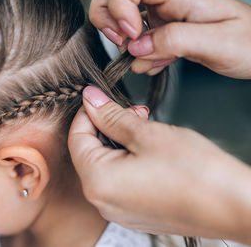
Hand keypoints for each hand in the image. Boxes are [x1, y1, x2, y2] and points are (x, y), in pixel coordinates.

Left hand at [68, 86, 250, 243]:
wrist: (233, 207)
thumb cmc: (196, 173)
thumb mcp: (147, 133)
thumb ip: (112, 116)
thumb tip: (91, 99)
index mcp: (97, 182)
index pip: (76, 138)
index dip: (87, 113)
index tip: (100, 97)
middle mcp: (102, 202)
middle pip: (89, 152)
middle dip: (107, 126)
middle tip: (134, 112)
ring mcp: (118, 210)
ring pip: (105, 165)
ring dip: (119, 142)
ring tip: (146, 130)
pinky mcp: (134, 212)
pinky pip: (119, 181)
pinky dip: (127, 161)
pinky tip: (150, 151)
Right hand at [89, 0, 250, 78]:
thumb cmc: (248, 42)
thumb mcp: (217, 42)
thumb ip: (174, 41)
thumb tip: (136, 47)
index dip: (120, 6)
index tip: (131, 35)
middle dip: (108, 18)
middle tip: (122, 43)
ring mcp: (159, 13)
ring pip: (117, 15)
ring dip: (123, 42)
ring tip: (148, 59)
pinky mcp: (158, 30)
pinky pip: (132, 39)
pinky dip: (137, 55)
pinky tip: (157, 62)